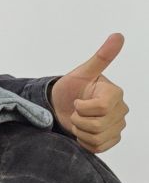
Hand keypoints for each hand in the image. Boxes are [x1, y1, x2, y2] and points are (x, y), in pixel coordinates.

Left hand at [51, 33, 126, 153]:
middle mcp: (121, 110)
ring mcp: (117, 126)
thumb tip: (118, 35)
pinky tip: (82, 131)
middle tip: (76, 111)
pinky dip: (84, 142)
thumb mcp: (83, 72)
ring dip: (80, 131)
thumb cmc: (71, 87)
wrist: (61, 105)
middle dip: (79, 119)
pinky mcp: (111, 139)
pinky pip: (98, 147)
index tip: (78, 101)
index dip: (83, 107)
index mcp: (115, 94)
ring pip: (97, 137)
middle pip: (98, 125)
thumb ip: (101, 57)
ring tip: (78, 121)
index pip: (101, 108)